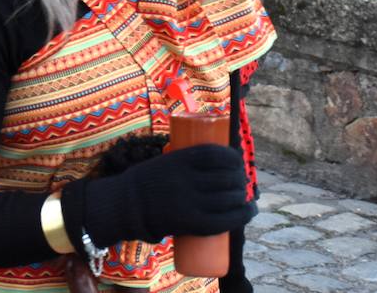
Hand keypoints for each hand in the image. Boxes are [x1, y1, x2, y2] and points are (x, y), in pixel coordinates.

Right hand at [83, 143, 252, 246]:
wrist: (127, 205)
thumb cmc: (149, 181)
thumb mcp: (165, 161)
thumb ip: (188, 161)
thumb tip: (219, 162)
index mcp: (178, 160)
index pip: (216, 155)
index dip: (233, 157)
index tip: (237, 160)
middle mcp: (186, 180)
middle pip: (226, 178)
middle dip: (241, 178)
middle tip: (241, 180)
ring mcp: (191, 202)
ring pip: (229, 198)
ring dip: (243, 196)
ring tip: (244, 196)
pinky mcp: (193, 222)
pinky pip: (226, 219)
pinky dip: (243, 214)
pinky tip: (249, 210)